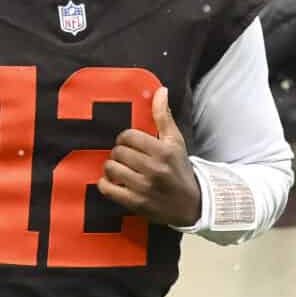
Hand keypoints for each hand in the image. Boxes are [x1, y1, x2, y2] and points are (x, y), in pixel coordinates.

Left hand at [95, 90, 202, 227]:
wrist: (190, 205)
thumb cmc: (180, 170)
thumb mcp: (175, 142)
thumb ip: (164, 116)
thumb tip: (161, 90)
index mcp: (163, 152)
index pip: (129, 136)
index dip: (125, 138)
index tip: (130, 143)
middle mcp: (154, 169)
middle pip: (118, 151)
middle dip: (118, 152)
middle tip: (125, 157)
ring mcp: (143, 188)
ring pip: (111, 168)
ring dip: (112, 167)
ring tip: (120, 168)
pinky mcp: (135, 203)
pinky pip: (107, 189)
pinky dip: (105, 184)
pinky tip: (112, 182)